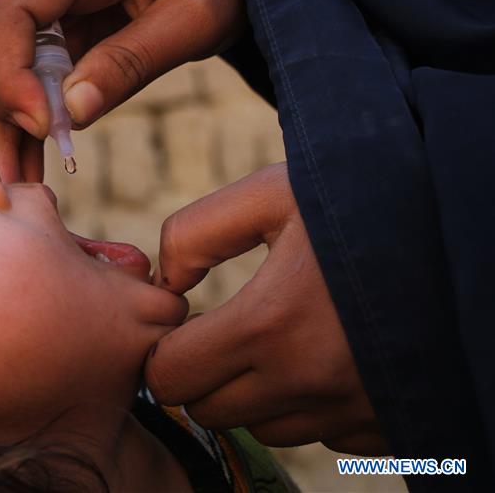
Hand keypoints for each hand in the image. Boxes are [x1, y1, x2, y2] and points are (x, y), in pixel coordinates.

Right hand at [0, 0, 243, 181]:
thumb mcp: (195, 22)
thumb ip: (131, 63)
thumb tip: (70, 114)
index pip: (3, 1)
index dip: (7, 70)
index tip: (44, 124)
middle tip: (38, 135)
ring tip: (15, 178)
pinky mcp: (33, 14)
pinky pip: (0, 61)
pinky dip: (7, 113)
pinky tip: (22, 163)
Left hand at [145, 164, 387, 455]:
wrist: (463, 225)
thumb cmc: (362, 201)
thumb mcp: (272, 194)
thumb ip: (196, 232)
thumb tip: (166, 285)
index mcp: (269, 325)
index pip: (170, 377)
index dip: (166, 349)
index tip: (187, 323)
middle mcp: (309, 381)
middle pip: (209, 411)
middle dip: (204, 374)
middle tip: (227, 332)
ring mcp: (351, 411)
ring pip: (263, 427)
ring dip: (256, 393)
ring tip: (283, 339)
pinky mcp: (386, 425)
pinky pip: (321, 435)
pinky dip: (311, 405)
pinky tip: (330, 356)